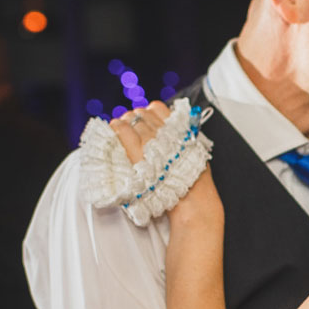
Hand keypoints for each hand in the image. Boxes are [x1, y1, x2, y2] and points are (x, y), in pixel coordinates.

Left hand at [111, 104, 222, 228]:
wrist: (191, 200)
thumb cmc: (194, 181)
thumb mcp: (194, 152)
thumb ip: (183, 138)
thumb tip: (171, 134)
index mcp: (179, 128)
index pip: (158, 108)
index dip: (149, 113)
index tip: (145, 119)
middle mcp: (165, 131)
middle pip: (142, 114)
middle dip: (135, 119)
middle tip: (130, 127)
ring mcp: (151, 141)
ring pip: (131, 120)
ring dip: (124, 123)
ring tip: (120, 130)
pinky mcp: (138, 153)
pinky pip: (122, 131)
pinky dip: (116, 129)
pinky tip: (113, 131)